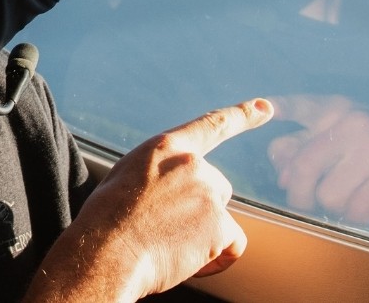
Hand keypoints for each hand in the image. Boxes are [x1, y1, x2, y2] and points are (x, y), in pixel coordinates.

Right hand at [27, 99, 273, 301]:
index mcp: (163, 149)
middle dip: (200, 209)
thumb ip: (156, 175)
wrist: (105, 252)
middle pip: (215, 188)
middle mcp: (191, 164)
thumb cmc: (104, 223)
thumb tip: (167, 191)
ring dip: (203, 235)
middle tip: (166, 229)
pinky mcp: (220, 223)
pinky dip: (215, 258)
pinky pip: (231, 245)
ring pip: (220, 219)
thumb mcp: (124, 180)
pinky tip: (187, 261)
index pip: (210, 126)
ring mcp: (208, 193)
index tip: (264, 107)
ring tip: (167, 247)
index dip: (241, 115)